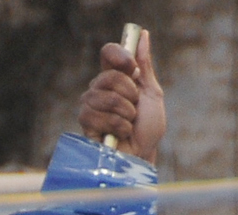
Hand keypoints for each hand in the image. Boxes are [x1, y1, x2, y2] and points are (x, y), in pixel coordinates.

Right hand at [79, 29, 165, 162]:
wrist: (144, 156)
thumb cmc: (149, 129)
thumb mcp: (152, 95)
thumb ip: (145, 67)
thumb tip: (143, 35)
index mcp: (115, 78)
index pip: (108, 53)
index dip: (119, 56)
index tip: (132, 67)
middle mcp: (99, 88)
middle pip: (109, 76)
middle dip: (130, 95)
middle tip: (135, 110)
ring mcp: (90, 104)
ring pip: (104, 97)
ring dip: (125, 114)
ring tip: (129, 125)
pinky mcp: (85, 122)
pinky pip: (97, 115)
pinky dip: (117, 126)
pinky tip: (119, 134)